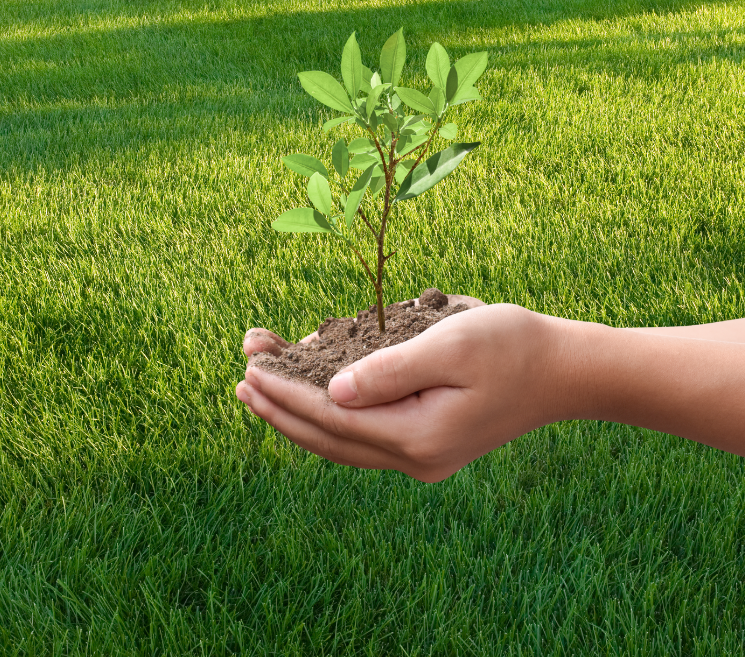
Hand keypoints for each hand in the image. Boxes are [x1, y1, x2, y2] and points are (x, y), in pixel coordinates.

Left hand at [237, 299, 567, 481]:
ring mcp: (422, 458)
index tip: (250, 369)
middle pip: (329, 439)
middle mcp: (415, 457)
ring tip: (264, 395)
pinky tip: (315, 406)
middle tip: (241, 383)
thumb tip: (332, 393)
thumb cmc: (511, 347)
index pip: (331, 416)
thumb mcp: (451, 346)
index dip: (286, 393)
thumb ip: (389, 371)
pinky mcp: (428, 446)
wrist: (562, 373)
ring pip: (343, 445)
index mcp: (417, 435)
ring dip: (300, 419)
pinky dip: (332, 422)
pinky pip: (365, 441)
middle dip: (282, 410)